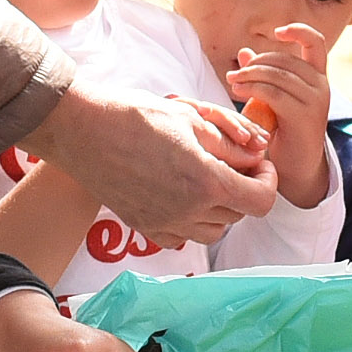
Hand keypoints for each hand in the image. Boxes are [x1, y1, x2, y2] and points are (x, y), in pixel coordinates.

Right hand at [29, 81, 274, 243]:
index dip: (268, 181)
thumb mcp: (192, 117)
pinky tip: (179, 195)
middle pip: (239, 214)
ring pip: (214, 230)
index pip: (262, 200)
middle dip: (243, 188)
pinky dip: (191, 221)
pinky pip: (183, 237)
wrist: (83, 130)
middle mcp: (188, 211)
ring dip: (220, 208)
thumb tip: (257, 154)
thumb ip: (231, 141)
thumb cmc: (136, 115)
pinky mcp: (145, 227)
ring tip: (205, 178)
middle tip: (230, 161)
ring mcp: (165, 223)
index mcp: (206, 182)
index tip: (258, 164)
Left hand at [228, 24, 335, 206]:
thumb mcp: (271, 99)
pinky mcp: (305, 116)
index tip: (277, 31)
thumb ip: (262, 76)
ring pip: (277, 74)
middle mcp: (321, 85)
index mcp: (317, 77)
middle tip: (234, 74)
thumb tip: (244, 52)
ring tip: (231, 83)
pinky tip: (237, 93)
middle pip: (285, 60)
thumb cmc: (281, 133)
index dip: (298, 30)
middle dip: (256, 64)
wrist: (296, 169)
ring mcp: (316, 100)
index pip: (316, 42)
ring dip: (249, 76)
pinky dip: (252, 89)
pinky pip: (274, 93)